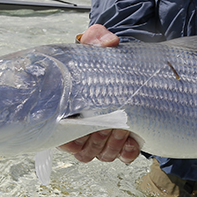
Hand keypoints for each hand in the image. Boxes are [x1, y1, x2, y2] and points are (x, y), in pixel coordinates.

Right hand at [58, 24, 141, 163]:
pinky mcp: (123, 140)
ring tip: (122, 127)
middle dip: (97, 141)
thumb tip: (108, 42)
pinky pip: (123, 157)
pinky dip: (128, 152)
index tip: (85, 125)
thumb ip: (97, 39)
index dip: (72, 140)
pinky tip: (133, 139)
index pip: (63, 141)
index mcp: (68, 113)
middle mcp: (83, 129)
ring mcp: (103, 137)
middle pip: (85, 152)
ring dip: (112, 146)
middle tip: (110, 124)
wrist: (122, 65)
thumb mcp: (96, 45)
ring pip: (103, 156)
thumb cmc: (101, 59)